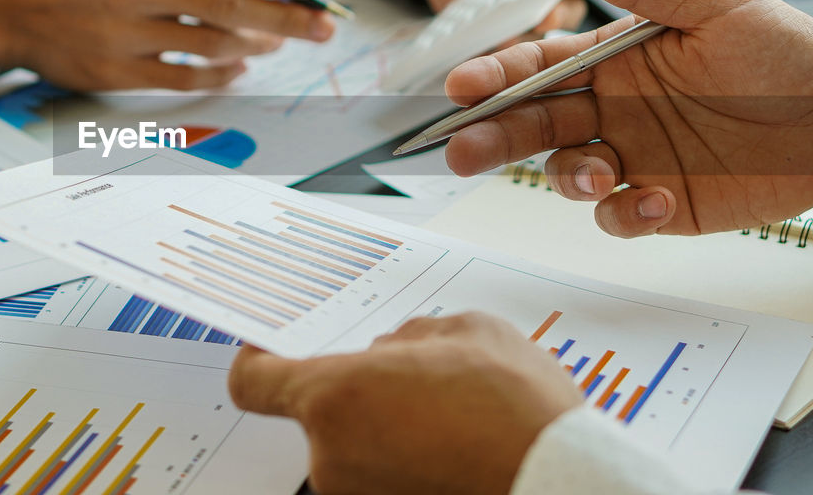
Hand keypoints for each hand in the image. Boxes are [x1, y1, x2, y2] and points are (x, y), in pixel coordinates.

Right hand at [0, 0, 335, 90]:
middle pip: (226, 5)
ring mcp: (125, 34)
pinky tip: (238, 69)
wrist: (10, 7)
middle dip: (283, 17)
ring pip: (210, 45)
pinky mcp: (117, 73)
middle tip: (322, 27)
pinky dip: (220, 75)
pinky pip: (183, 78)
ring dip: (254, 46)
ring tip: (276, 42)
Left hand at [228, 313, 582, 494]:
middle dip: (361, 394)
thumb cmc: (515, 412)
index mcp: (334, 397)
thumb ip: (410, 337)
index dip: (260, 363)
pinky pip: (383, 477)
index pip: (253, 383)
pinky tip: (455, 449)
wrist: (559, 483)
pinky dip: (410, 462)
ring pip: (356, 448)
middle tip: (416, 382)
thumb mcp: (466, 332)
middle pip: (321, 414)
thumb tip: (396, 352)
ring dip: (389, 430)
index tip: (272, 354)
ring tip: (451, 420)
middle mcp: (331, 457)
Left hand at [417, 0, 608, 35]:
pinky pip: (513, 41)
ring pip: (549, 26)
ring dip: (539, 29)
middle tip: (550, 11)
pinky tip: (497, 40)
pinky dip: (508, 43)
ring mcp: (532, 5)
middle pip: (576, 1)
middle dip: (565, 8)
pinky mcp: (506, 25)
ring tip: (526, 28)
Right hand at [444, 0, 812, 236]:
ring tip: (598, 176)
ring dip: (567, 178)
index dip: (495, 76)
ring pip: (567, 174)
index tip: (460, 85)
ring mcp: (632, 157)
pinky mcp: (661, 202)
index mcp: (612, 60)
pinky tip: (657, 198)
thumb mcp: (714, 5)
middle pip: (533, 125)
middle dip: (492, 137)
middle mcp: (611, 109)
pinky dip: (626, 214)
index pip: (537, 66)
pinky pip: (621, 217)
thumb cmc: (781, 51)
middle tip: (462, 151)